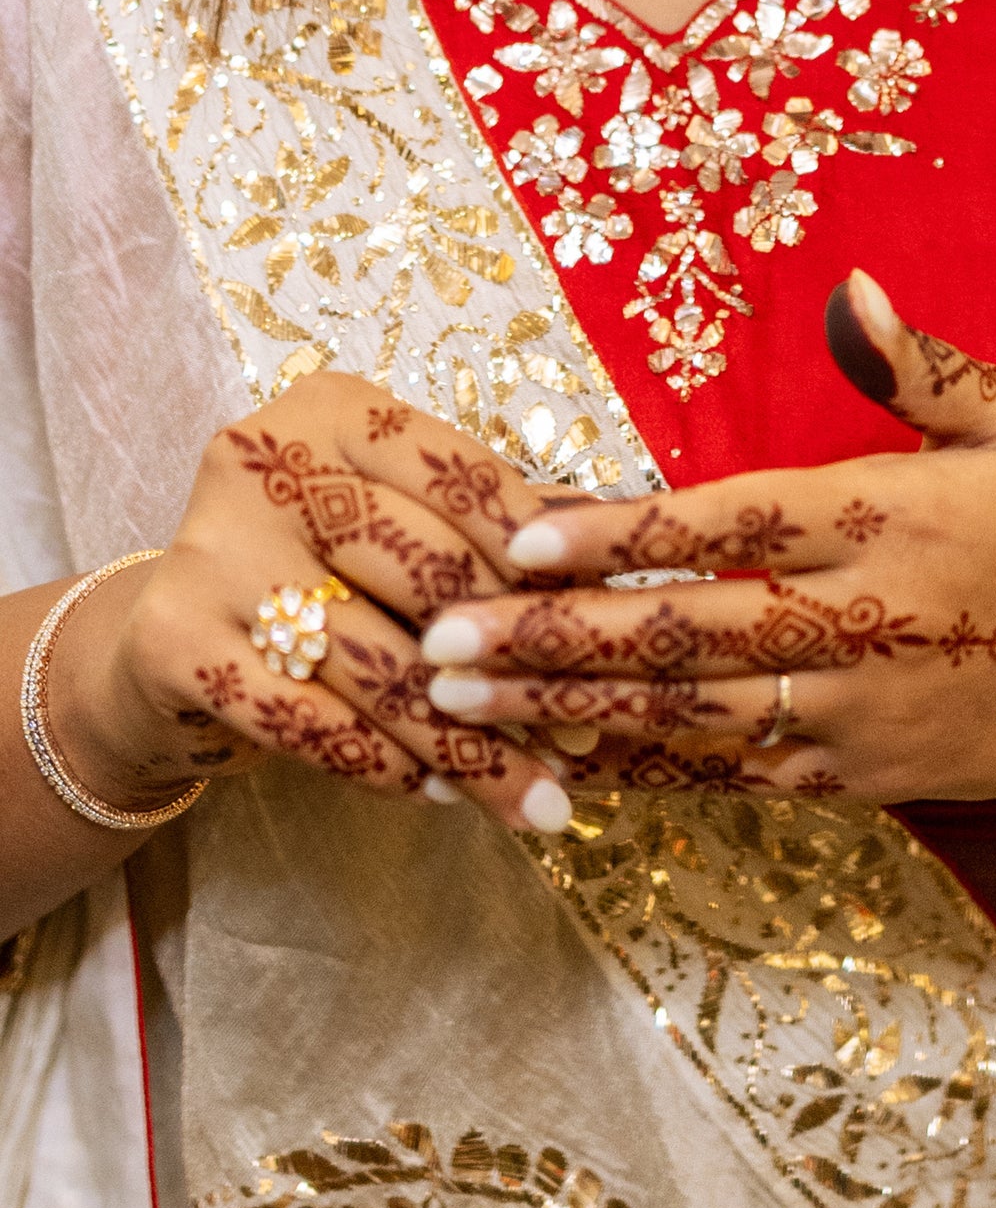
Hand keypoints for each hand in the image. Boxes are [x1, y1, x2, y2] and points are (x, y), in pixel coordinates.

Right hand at [49, 372, 579, 834]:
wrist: (171, 637)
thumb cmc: (318, 572)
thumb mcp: (399, 527)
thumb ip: (490, 535)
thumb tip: (612, 568)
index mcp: (335, 411)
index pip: (461, 480)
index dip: (539, 558)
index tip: (601, 624)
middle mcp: (265, 462)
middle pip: (425, 573)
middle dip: (513, 663)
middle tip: (581, 731)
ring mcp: (211, 547)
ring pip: (376, 660)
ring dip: (467, 742)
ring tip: (536, 796)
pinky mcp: (174, 639)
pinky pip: (311, 719)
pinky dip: (387, 764)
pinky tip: (445, 793)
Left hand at [420, 272, 995, 828]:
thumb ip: (919, 365)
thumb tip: (846, 288)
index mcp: (893, 520)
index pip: (734, 524)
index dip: (623, 533)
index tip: (524, 537)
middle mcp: (867, 624)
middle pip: (688, 634)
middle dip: (553, 642)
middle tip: (438, 641)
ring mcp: (858, 714)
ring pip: (689, 718)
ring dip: (568, 712)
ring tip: (457, 708)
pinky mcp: (857, 777)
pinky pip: (730, 776)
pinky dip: (640, 766)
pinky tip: (553, 758)